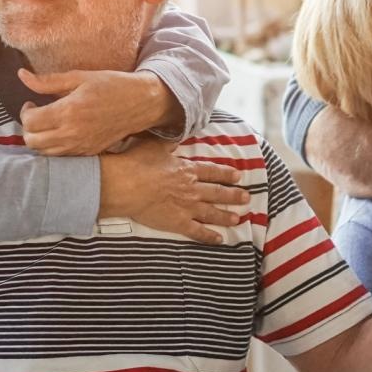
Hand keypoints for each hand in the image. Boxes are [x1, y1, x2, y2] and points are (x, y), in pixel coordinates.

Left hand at [20, 68, 174, 155]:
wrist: (141, 103)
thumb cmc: (112, 85)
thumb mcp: (80, 77)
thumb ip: (47, 81)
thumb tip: (21, 75)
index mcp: (69, 111)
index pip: (30, 121)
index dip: (25, 112)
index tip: (32, 103)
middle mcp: (73, 133)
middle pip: (32, 141)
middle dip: (28, 128)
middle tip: (36, 115)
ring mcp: (81, 146)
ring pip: (44, 153)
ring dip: (39, 140)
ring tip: (47, 125)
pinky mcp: (89, 153)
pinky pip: (61, 157)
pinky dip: (54, 148)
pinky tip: (61, 133)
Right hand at [99, 138, 249, 242]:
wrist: (125, 185)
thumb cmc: (137, 163)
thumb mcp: (155, 145)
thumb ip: (169, 141)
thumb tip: (176, 132)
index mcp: (187, 170)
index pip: (212, 172)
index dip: (226, 174)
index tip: (238, 176)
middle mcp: (191, 189)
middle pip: (217, 192)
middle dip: (233, 195)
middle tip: (246, 198)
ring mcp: (186, 207)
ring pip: (212, 212)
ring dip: (226, 216)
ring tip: (238, 219)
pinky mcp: (177, 223)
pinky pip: (197, 231)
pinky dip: (209, 236)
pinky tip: (220, 239)